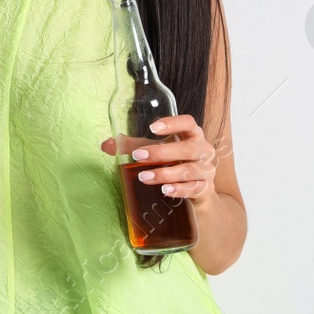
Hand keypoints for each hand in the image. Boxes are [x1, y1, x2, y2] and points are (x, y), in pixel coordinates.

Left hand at [100, 114, 219, 204]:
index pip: (188, 123)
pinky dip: (179, 189)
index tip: (153, 128)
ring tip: (144, 177)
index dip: (173, 123)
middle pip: (187, 148)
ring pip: (189, 170)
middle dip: (161, 152)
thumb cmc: (174, 162)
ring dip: (165, 173)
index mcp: (191, 134)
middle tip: (137, 156)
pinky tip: (164, 190)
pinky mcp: (206, 188)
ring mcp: (207, 170)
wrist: (196, 190)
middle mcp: (203, 150)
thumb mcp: (155, 150)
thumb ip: (133, 146)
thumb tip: (106, 145)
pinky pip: (194, 188)